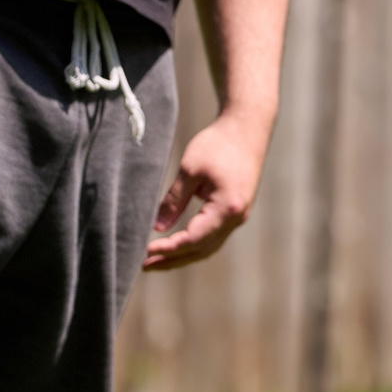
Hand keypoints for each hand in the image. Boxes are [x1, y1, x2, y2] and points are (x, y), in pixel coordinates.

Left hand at [147, 112, 268, 269]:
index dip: (168, 248)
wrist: (248, 125)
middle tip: (144, 265)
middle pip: (201, 250)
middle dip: (173, 260)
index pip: (193, 239)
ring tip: (157, 260)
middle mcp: (237, 217)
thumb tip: (157, 227)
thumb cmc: (219, 143)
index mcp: (227, 208)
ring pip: (208, 246)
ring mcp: (239, 215)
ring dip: (183, 256)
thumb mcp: (190, 168)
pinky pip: (214, 236)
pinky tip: (178, 244)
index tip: (144, 251)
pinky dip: (194, 244)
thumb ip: (174, 200)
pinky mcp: (237, 209)